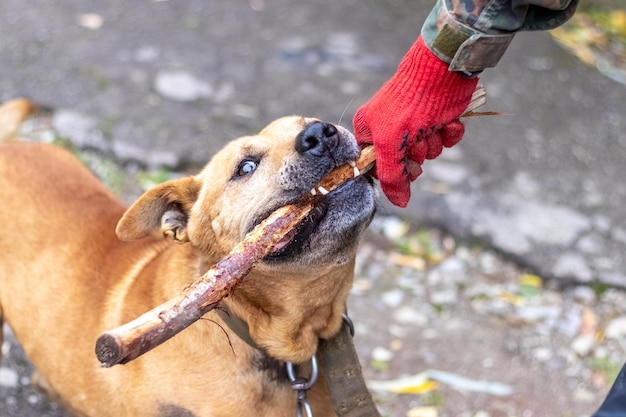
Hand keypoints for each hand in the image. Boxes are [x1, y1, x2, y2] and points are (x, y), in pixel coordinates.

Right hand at [353, 35, 477, 206]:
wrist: (443, 70)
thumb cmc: (410, 102)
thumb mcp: (391, 142)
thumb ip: (391, 176)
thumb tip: (399, 203)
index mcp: (370, 129)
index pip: (376, 165)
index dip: (391, 170)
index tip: (401, 164)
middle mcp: (391, 129)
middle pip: (404, 163)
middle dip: (416, 155)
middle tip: (417, 142)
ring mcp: (416, 125)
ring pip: (428, 153)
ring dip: (434, 143)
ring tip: (432, 125)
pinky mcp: (438, 119)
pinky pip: (446, 142)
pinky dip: (449, 134)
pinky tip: (447, 121)